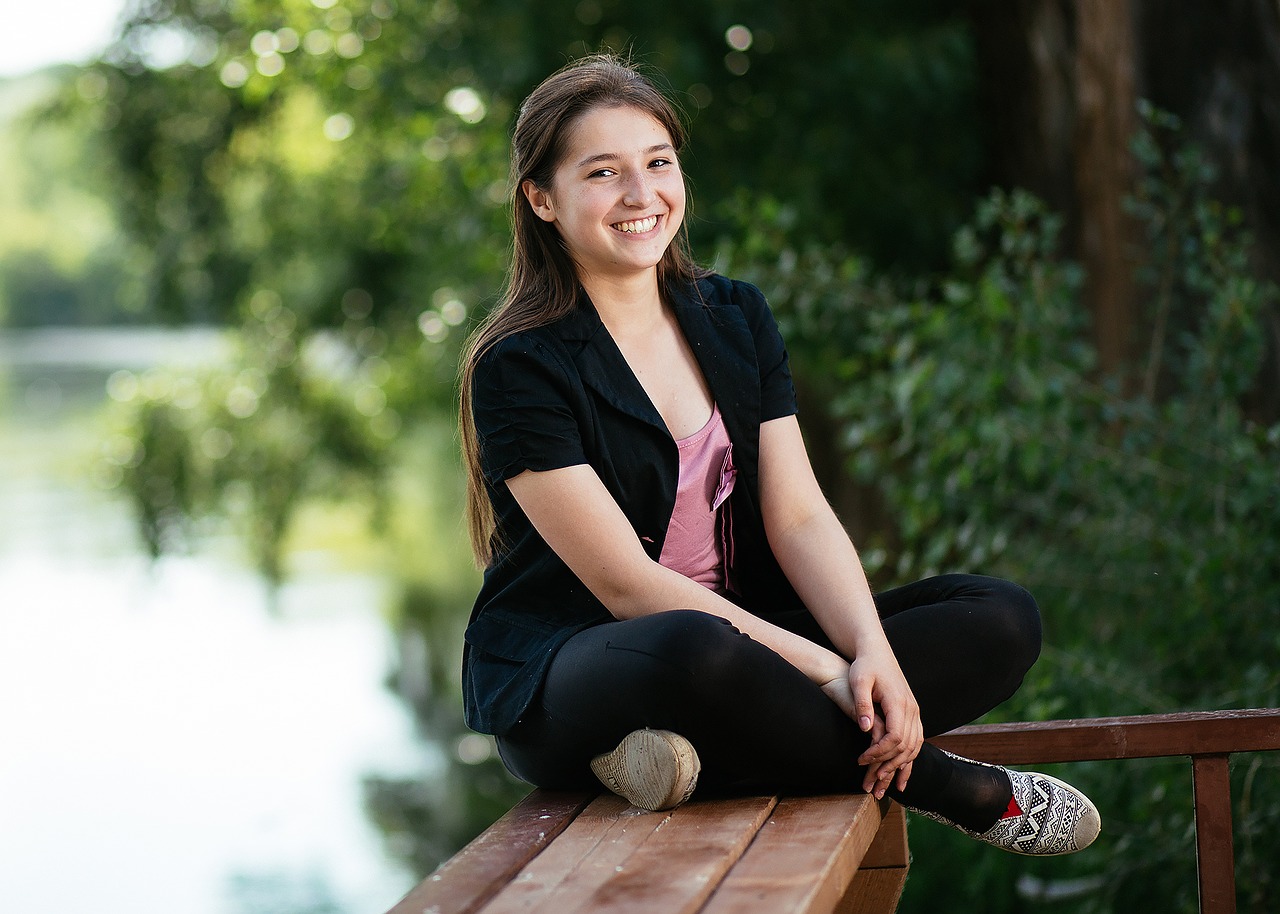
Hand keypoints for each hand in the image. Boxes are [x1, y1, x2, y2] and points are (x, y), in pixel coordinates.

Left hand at [848, 646, 921, 797]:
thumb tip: (865, 728)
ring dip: (900, 768)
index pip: (895, 736)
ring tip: (883, 785)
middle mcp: (912, 709)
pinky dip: (909, 761)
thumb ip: (862, 703)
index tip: (861, 760)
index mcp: (899, 702)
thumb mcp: (858, 681)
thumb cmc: (864, 666)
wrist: (877, 653)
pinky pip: (916, 742)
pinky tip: (902, 777)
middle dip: (888, 767)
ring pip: (914, 748)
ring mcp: (915, 713)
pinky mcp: (912, 715)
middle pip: (906, 747)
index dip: (879, 752)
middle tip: (870, 782)